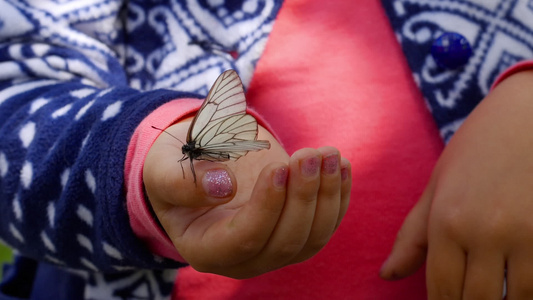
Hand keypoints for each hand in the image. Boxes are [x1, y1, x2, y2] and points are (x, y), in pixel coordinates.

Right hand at [143, 118, 351, 278]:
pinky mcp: (296, 232)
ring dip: (326, 196)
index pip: (244, 240)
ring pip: (312, 238)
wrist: (201, 164)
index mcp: (205, 248)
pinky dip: (338, 196)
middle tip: (309, 155)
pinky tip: (341, 165)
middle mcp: (243, 258)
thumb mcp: (164, 169)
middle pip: (284, 242)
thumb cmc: (176, 167)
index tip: (279, 166)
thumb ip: (182, 182)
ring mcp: (273, 248)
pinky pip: (325, 225)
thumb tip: (222, 188)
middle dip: (302, 198)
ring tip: (328, 154)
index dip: (266, 206)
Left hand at [380, 70, 532, 298]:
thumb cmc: (477, 148)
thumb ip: (412, 235)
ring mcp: (524, 235)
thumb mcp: (438, 186)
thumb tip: (387, 275)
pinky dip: (527, 290)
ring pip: (513, 299)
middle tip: (464, 295)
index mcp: (447, 222)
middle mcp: (483, 233)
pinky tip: (516, 282)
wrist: (527, 114)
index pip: (441, 290)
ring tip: (490, 289)